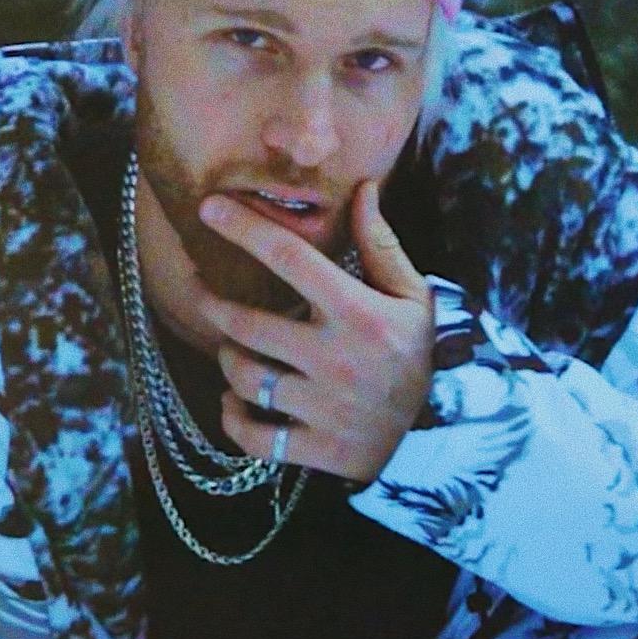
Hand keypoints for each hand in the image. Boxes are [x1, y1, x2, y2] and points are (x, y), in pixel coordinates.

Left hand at [196, 180, 433, 483]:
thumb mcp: (412, 296)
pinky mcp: (316, 450)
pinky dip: (232, 417)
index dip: (245, 229)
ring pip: (246, 379)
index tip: (209, 208)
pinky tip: (234, 400)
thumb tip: (363, 188)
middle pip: (249, 324)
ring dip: (228, 359)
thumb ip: (381, 244)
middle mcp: (338, 360)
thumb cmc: (414, 354)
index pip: (290, 259)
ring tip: (232, 348)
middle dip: (213, 304)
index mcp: (360, 314)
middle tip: (201, 290)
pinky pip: (252, 436)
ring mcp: (325, 409)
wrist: (436, 436)